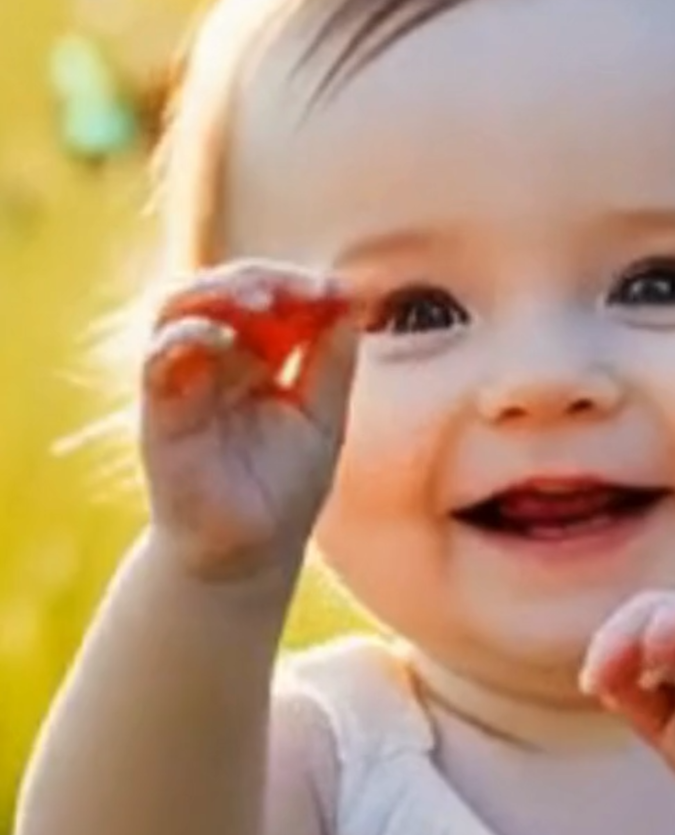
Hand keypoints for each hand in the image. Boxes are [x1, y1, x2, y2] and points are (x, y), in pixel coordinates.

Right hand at [139, 260, 359, 589]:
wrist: (249, 554)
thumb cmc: (284, 488)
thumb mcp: (323, 418)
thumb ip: (333, 362)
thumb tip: (355, 300)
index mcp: (258, 356)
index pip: (271, 298)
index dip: (301, 286)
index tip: (340, 290)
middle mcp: (216, 359)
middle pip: (225, 291)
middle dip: (263, 280)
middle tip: (304, 288)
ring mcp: (184, 380)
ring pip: (182, 308)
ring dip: (219, 293)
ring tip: (261, 300)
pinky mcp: (160, 410)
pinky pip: (159, 359)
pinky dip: (185, 339)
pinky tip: (220, 338)